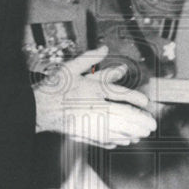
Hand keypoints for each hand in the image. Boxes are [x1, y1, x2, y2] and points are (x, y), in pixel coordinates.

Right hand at [34, 47, 156, 147]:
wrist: (36, 107)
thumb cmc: (53, 87)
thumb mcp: (70, 68)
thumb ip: (89, 57)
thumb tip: (104, 47)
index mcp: (91, 90)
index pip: (118, 93)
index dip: (134, 98)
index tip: (146, 102)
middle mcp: (92, 107)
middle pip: (121, 115)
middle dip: (138, 121)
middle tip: (151, 126)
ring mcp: (88, 122)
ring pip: (114, 129)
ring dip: (131, 132)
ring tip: (142, 135)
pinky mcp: (82, 133)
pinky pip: (102, 138)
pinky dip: (115, 140)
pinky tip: (123, 141)